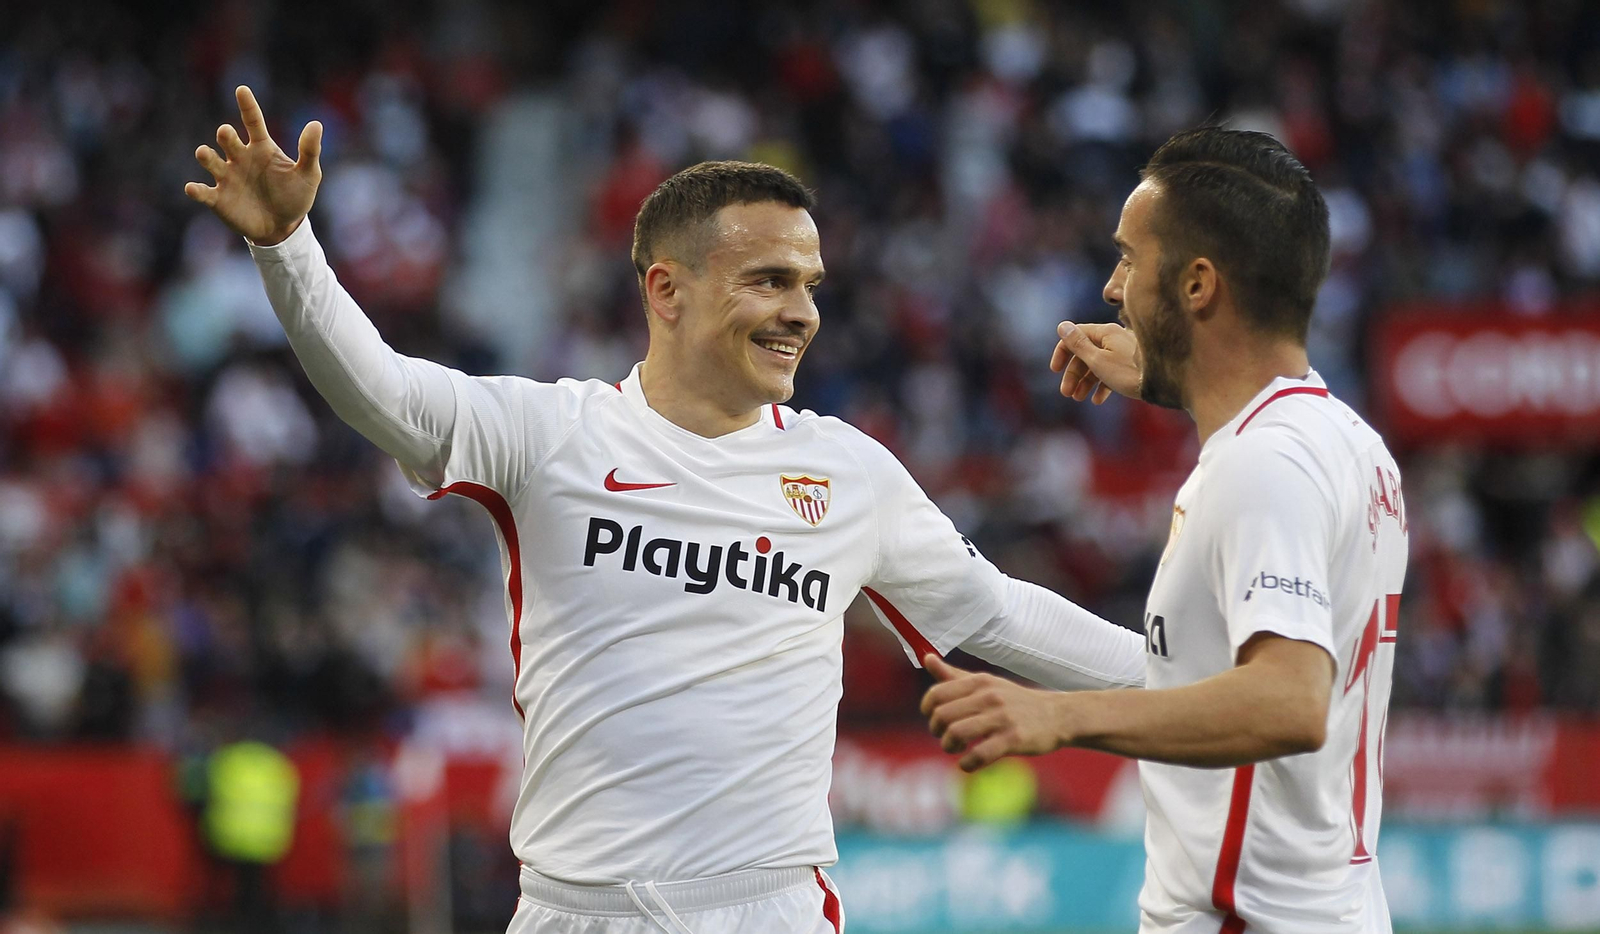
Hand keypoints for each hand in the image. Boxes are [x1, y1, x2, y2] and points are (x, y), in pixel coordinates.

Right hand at [185, 86, 322, 245]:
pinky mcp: (218, 198)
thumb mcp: (309, 175)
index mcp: (261, 148)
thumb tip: (316, 124)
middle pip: (228, 139)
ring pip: (209, 160)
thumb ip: (310, 151)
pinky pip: (203, 191)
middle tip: (226, 134)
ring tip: (204, 153)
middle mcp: (240, 157)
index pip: (253, 121)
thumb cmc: (295, 196)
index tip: (242, 90)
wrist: (283, 227)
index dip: (247, 106)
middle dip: (225, 135)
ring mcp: (227, 177)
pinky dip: (196, 189)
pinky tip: (193, 188)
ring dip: (205, 155)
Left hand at [920, 654, 1068, 770]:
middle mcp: (988, 696)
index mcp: (979, 681)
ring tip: (955, 749)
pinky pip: (979, 754)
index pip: (937, 694)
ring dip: (949, 747)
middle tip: (945, 737)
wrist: (1057, 715)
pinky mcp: (1013, 739)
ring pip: (956, 733)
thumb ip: (954, 675)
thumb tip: (927, 658)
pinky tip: (969, 763)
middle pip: (942, 716)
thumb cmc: (1015, 701)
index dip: (927, 710)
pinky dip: (967, 764)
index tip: (934, 719)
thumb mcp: (986, 683)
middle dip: (936, 731)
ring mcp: (1001, 717)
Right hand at [1049, 321, 1141, 403]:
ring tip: (1079, 398)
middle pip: (1085, 352)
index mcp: (1105, 333)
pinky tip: (1097, 400)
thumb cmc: (1129, 372)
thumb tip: (1062, 326)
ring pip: (1097, 364)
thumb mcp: (1098, 360)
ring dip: (1085, 381)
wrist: (1164, 383)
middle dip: (1074, 374)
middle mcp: (1114, 338)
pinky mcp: (1132, 365)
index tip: (1055, 371)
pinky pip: (1111, 371)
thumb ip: (1078, 345)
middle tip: (1067, 393)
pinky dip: (1101, 384)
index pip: (1075, 336)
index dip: (1062, 352)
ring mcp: (1123, 351)